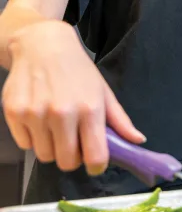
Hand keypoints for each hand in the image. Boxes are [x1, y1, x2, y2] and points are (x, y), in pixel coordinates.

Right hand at [2, 20, 145, 174]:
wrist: (42, 46)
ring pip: (44, 155)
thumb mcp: (104, 92)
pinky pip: (25, 145)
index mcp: (90, 109)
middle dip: (73, 158)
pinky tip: (39, 121)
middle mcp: (62, 113)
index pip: (95, 156)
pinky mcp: (13, 113)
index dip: (97, 165)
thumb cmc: (78, 71)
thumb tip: (138, 141)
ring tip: (56, 128)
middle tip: (74, 143)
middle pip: (66, 162)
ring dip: (52, 148)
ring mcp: (35, 114)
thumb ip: (120, 120)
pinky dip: (33, 139)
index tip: (96, 162)